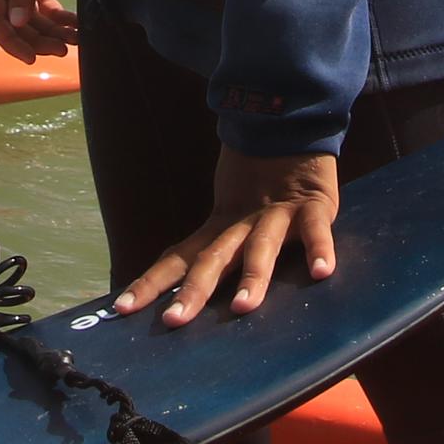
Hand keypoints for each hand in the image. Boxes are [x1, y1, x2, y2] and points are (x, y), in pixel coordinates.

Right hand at [0, 0, 79, 64]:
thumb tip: (18, 23)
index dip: (10, 42)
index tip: (31, 58)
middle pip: (17, 23)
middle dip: (38, 39)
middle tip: (62, 50)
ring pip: (34, 18)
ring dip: (51, 31)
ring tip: (74, 40)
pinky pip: (46, 6)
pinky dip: (59, 17)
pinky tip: (76, 26)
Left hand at [117, 148, 339, 325]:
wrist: (290, 121)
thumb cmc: (262, 178)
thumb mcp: (231, 211)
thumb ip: (215, 247)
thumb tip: (181, 286)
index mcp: (220, 227)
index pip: (178, 258)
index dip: (151, 282)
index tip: (121, 308)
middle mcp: (243, 224)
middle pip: (213, 260)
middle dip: (194, 290)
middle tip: (174, 321)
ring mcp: (278, 215)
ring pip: (261, 248)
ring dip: (252, 277)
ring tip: (244, 308)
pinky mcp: (313, 206)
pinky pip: (315, 230)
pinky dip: (319, 249)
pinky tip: (322, 272)